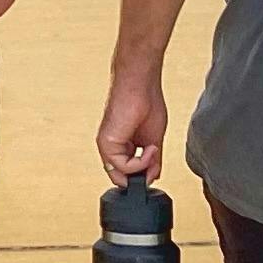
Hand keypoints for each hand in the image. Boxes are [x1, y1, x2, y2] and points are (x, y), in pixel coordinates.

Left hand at [96, 64, 168, 183]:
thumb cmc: (147, 103)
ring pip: (121, 176)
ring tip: (153, 150)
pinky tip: (149, 148)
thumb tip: (153, 177)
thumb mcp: (153, 140)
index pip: (126, 173)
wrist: (141, 85)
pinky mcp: (106, 143)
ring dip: (143, 168)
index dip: (141, 177)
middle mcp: (112, 148)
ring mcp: (107, 146)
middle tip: (155, 164)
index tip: (155, 169)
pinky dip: (140, 163)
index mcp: (121, 146)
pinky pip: (122, 166)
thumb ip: (152, 161)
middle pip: (122, 178)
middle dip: (141, 176)